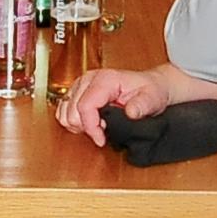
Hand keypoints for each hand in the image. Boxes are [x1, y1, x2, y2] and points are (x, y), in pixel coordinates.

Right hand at [57, 66, 179, 145]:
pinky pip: (64, 109)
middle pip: (71, 110)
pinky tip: (89, 123)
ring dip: (78, 124)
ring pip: (64, 110)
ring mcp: (82, 84)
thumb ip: (142, 106)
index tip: (101, 138)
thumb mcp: (152, 98)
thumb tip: (131, 112)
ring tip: (96, 127)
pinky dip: (73, 120)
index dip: (90, 127)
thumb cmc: (150, 90)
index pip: (85, 106)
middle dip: (85, 127)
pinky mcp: (79, 90)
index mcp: (105, 79)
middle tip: (102, 131)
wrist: (151, 85)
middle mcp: (90, 79)